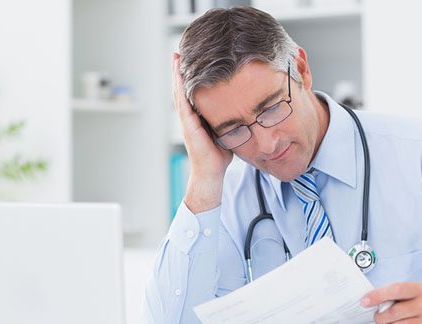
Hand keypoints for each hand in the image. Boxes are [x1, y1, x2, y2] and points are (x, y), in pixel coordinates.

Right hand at [172, 53, 232, 212]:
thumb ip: (230, 120)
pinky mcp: (189, 126)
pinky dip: (181, 90)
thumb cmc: (219, 156)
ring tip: (175, 59)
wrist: (211, 173)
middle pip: (183, 89)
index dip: (190, 77)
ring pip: (180, 93)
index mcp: (198, 117)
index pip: (192, 92)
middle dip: (180, 71)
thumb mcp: (227, 131)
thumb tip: (246, 109)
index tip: (189, 61)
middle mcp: (190, 117)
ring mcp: (187, 121)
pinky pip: (183, 104)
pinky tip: (180, 78)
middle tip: (177, 52)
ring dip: (177, 76)